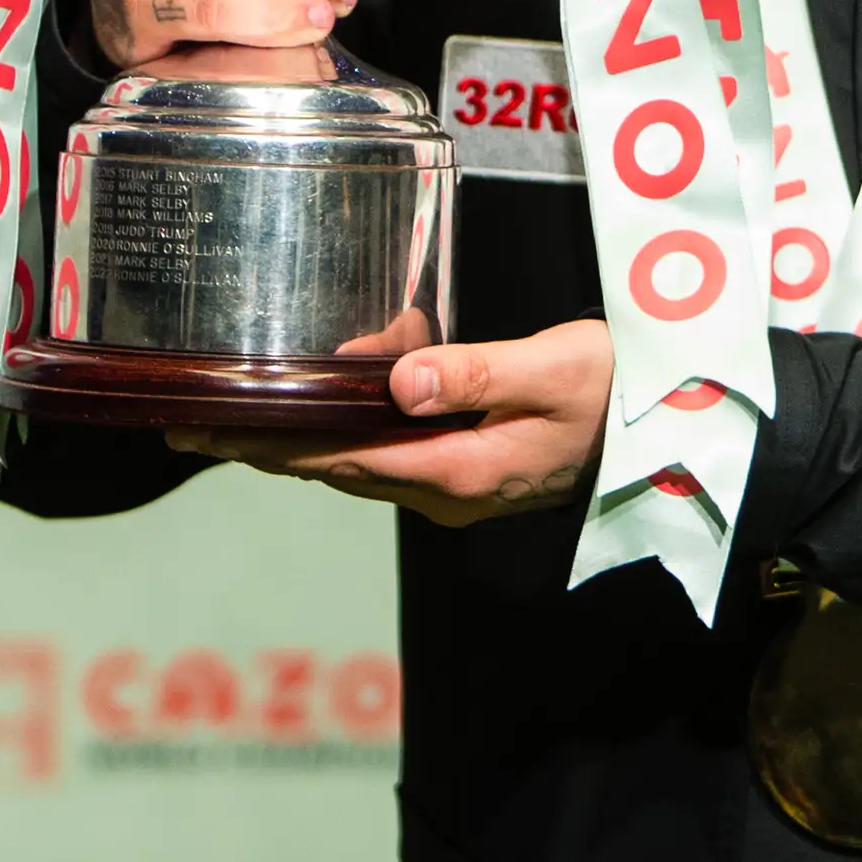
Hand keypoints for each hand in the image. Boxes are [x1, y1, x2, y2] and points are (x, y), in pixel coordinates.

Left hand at [176, 319, 613, 526]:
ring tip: (240, 413)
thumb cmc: (617, 391)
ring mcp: (456, 489)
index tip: (208, 431)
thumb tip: (398, 381)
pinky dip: (350, 429)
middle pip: (335, 469)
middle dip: (266, 446)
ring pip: (357, 464)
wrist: (669, 426)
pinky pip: (387, 454)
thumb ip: (475, 374)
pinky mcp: (467, 473)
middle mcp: (447, 492)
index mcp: (459, 472)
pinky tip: (332, 400)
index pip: (341, 459)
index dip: (271, 445)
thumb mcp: (553, 369)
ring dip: (304, 438)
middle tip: (192, 424)